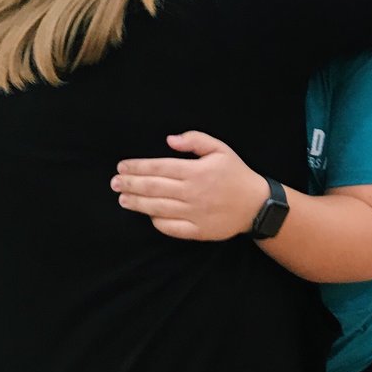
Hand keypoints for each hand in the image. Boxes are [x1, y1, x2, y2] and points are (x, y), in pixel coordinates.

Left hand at [111, 133, 269, 240]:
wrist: (256, 205)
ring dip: (137, 203)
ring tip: (122, 199)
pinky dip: (156, 221)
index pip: (159, 167)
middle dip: (130, 185)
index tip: (121, 167)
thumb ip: (195, 140)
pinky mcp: (198, 231)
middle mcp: (193, 193)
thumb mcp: (220, 149)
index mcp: (196, 171)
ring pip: (158, 208)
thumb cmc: (236, 174)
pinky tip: (147, 215)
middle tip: (114, 183)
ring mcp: (194, 213)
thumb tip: (169, 140)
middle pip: (153, 188)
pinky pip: (171, 228)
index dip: (137, 167)